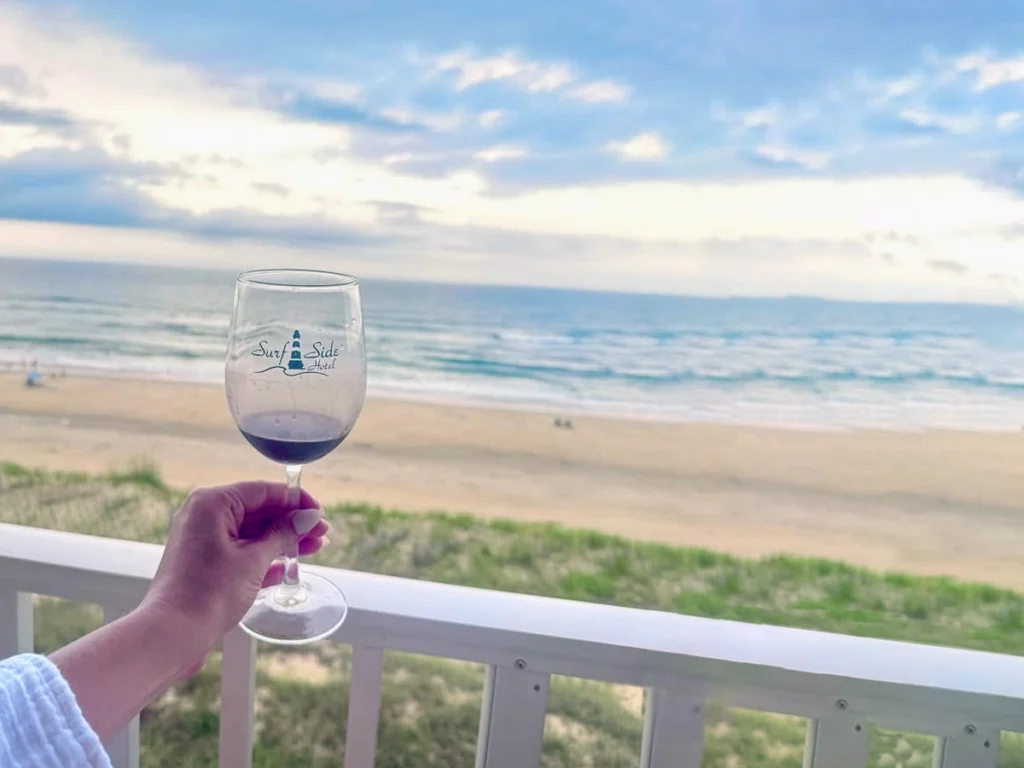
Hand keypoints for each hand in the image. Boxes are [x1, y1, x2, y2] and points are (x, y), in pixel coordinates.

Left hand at [142, 481, 329, 667]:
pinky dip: (265, 558)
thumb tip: (307, 517)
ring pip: (253, 533)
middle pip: (259, 511)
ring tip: (315, 547)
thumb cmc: (208, 593)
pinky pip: (242, 552)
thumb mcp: (254, 559)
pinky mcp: (206, 564)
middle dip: (292, 523)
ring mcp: (204, 540)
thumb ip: (283, 534)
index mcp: (212, 503)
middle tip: (322, 532)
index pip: (263, 491)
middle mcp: (205, 516)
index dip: (295, 500)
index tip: (319, 511)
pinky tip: (289, 566)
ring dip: (283, 541)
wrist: (172, 635)